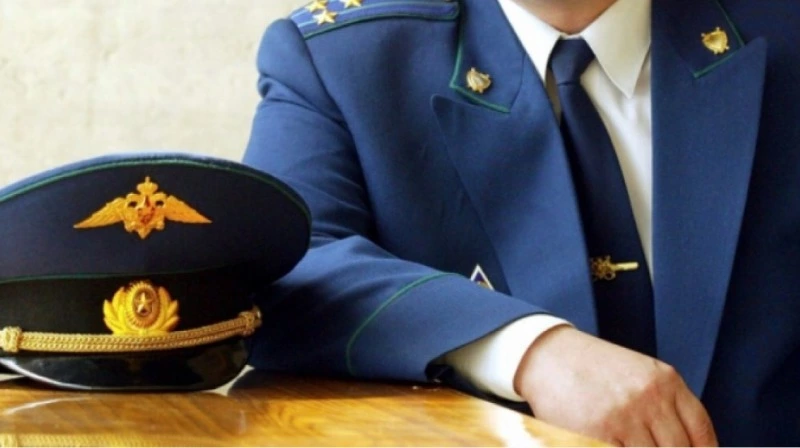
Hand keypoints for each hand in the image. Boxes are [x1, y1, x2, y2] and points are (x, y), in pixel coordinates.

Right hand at [514, 326, 716, 446]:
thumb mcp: (640, 374)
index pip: (702, 433)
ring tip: (627, 442)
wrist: (548, 355)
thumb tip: (690, 446)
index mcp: (665, 381)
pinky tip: (612, 444)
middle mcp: (648, 397)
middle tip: (651, 445)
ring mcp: (622, 417)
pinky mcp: (593, 434)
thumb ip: (668, 406)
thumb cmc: (595, 368)